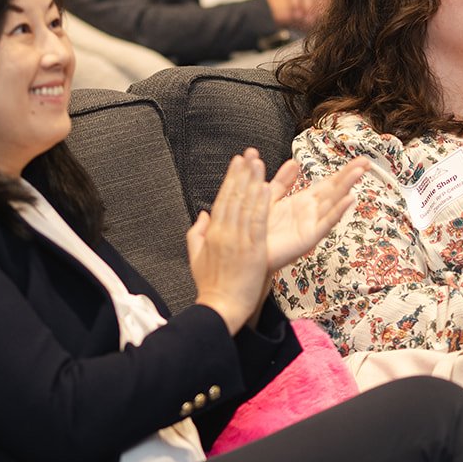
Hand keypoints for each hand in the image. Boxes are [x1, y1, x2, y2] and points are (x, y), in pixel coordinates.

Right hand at [187, 150, 271, 332]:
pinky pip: (258, 223)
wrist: (220, 307)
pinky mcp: (253, 251)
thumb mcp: (195, 257)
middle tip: (248, 155)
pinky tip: (267, 189)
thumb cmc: (210, 285)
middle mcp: (225, 233)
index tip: (236, 163)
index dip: (230, 179)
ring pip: (247, 206)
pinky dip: (262, 205)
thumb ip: (197, 233)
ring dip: (254, 183)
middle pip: (234, 198)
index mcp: (212, 234)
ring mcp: (239, 241)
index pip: (222, 200)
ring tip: (259, 164)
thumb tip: (203, 214)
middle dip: (242, 174)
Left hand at [264, 156, 367, 268]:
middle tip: (365, 162)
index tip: (358, 160)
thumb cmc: (259, 229)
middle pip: (335, 190)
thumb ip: (283, 181)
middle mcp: (311, 213)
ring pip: (333, 203)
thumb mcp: (270, 198)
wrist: (248, 252)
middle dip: (350, 176)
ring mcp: (312, 225)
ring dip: (346, 188)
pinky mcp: (308, 238)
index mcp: (303, 202)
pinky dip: (337, 212)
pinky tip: (348, 200)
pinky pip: (325, 223)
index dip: (343, 171)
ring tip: (358, 173)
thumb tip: (294, 162)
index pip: (328, 183)